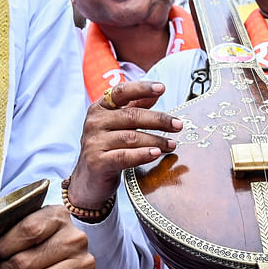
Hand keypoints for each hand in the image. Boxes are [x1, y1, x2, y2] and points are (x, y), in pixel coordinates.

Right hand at [65, 80, 181, 209]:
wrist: (89, 180)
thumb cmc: (108, 148)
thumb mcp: (119, 125)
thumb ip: (135, 107)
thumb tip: (157, 92)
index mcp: (100, 108)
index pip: (121, 92)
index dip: (142, 88)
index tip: (162, 88)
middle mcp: (94, 122)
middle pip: (131, 116)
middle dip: (158, 120)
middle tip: (178, 125)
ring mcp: (94, 142)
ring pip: (131, 137)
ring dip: (156, 140)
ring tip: (172, 144)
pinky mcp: (97, 162)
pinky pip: (124, 156)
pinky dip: (142, 154)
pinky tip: (156, 153)